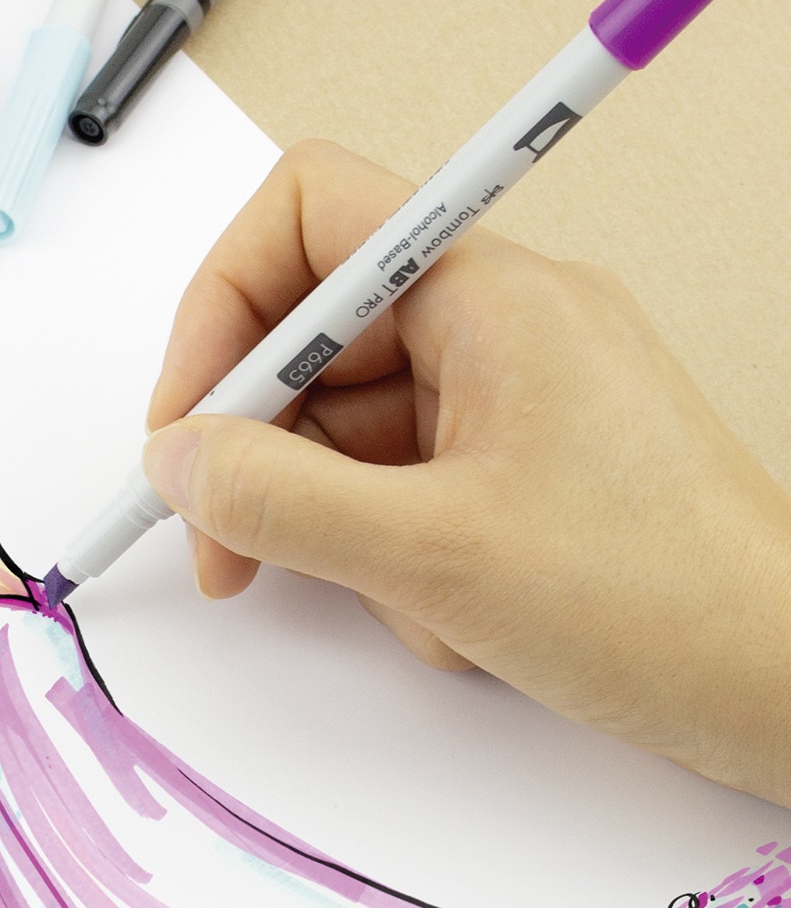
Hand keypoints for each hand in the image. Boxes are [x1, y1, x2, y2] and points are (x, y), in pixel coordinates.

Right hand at [144, 141, 790, 805]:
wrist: (782, 691)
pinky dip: (388, 554)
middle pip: (314, 341)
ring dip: (336, 526)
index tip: (185, 418)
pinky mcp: (509, 469)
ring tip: (400, 600)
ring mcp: (504, 400)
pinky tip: (445, 615)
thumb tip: (178, 461)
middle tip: (219, 546)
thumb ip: (280, 502)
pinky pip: (396, 487)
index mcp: (490, 294)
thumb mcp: (435, 555)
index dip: (223, 304)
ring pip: (347, 433)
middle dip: (257, 450)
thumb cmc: (657, 603)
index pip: (313, 216)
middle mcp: (495, 326)